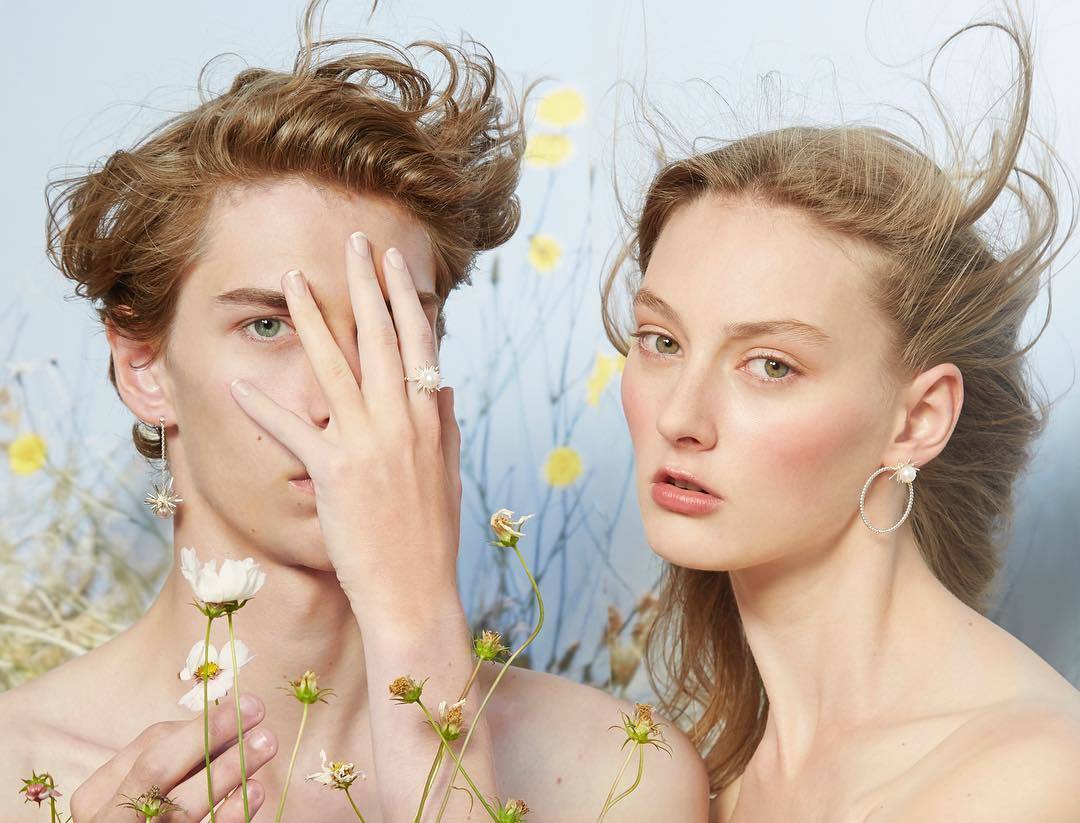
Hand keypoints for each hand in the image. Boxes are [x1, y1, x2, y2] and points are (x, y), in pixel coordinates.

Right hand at [70, 694, 276, 821]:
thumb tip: (226, 729)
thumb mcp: (131, 796)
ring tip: (266, 743)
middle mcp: (111, 819)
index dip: (199, 727)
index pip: (149, 747)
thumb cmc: (134, 821)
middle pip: (156, 769)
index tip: (242, 707)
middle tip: (255, 708)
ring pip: (181, 806)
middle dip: (208, 735)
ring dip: (227, 770)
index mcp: (96, 796)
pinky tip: (253, 790)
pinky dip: (230, 814)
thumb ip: (168, 766)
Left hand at [227, 233, 462, 619]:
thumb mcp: (449, 477)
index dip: (404, 297)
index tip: (391, 261)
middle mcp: (402, 423)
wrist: (418, 594)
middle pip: (380, 339)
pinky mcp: (334, 473)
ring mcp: (368, 445)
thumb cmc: (433, 540)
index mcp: (431, 421)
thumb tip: (447, 388)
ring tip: (291, 281)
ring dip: (312, 319)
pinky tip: (238, 383)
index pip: (420, 344)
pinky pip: (294, 430)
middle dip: (362, 285)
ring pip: (336, 367)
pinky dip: (265, 407)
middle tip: (352, 242)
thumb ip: (447, 427)